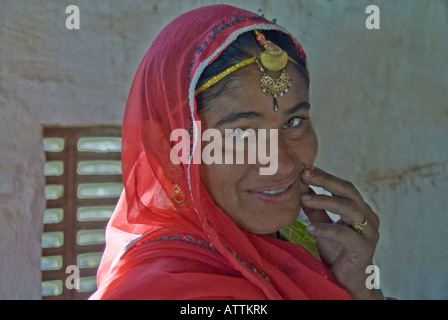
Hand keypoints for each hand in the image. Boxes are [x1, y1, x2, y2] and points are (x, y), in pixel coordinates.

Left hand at [300, 167, 381, 299]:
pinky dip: (326, 229)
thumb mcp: (322, 227)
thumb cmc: (337, 253)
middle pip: (349, 191)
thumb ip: (315, 211)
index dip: (326, 176)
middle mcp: (368, 217)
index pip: (344, 187)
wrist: (347, 282)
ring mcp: (370, 233)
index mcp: (360, 210)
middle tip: (306, 175)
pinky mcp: (365, 249)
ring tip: (304, 199)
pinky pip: (345, 234)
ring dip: (324, 201)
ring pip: (349, 208)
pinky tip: (311, 229)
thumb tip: (302, 191)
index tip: (307, 169)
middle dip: (326, 180)